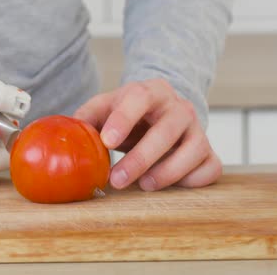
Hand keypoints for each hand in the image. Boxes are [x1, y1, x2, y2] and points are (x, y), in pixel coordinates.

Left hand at [74, 78, 221, 190]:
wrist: (162, 109)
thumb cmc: (129, 112)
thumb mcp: (106, 106)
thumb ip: (87, 117)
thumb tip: (66, 135)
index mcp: (150, 91)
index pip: (139, 98)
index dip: (123, 120)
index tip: (107, 141)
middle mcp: (179, 107)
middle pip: (167, 130)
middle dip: (141, 158)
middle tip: (116, 180)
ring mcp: (198, 129)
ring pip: (194, 149)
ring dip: (168, 172)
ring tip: (144, 185)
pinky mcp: (209, 151)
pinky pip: (211, 168)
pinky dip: (193, 180)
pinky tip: (172, 185)